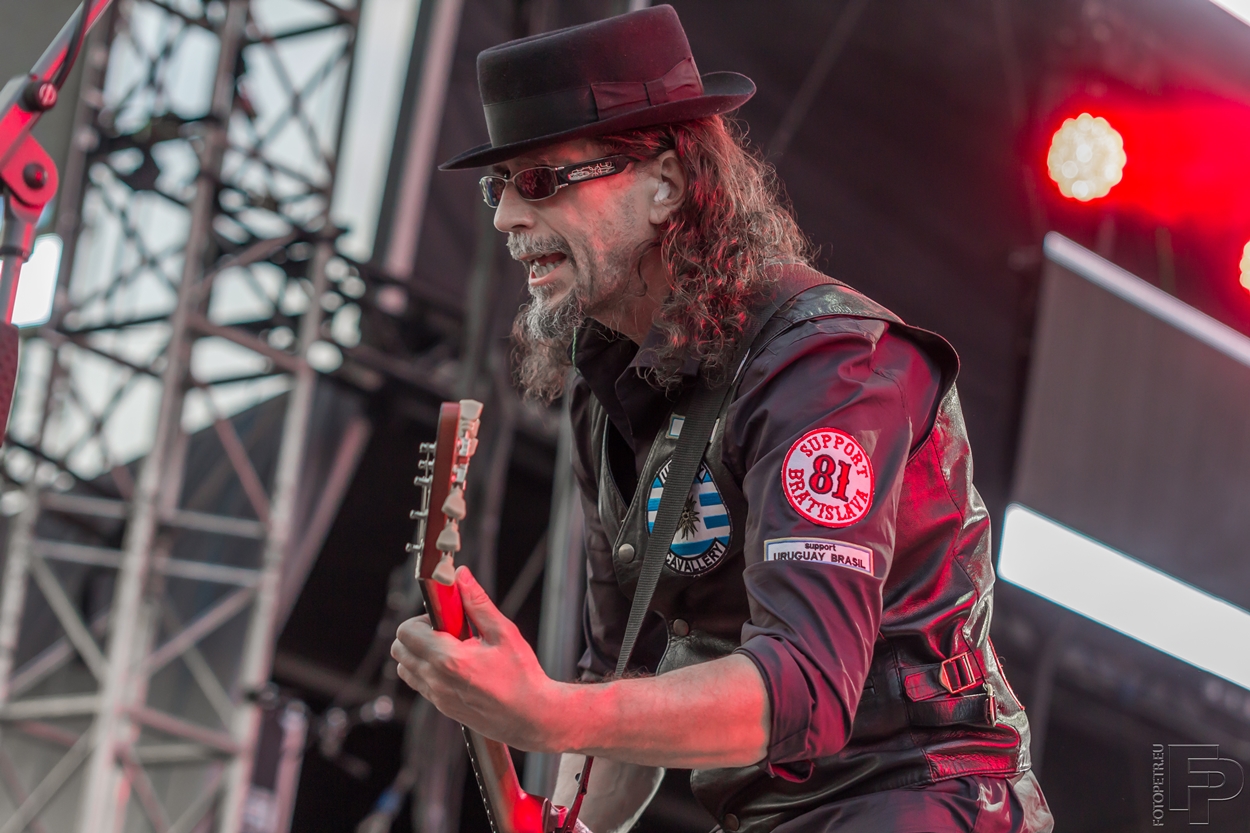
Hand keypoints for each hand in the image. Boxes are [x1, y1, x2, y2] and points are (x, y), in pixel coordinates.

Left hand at [392, 566, 562, 751]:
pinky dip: (427, 670)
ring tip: (451, 648)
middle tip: (447, 630)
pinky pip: (420, 684)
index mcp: (449, 660)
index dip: (422, 617)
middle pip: (399, 649)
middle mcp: (437, 681)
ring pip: (405, 668)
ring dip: (419, 653)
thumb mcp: (504, 633)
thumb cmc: (522, 676)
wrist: (531, 716)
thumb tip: (461, 576)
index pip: (406, 631)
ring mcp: (437, 697)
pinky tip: (456, 666)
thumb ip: (477, 603)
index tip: (445, 617)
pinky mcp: (442, 707)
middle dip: (417, 633)